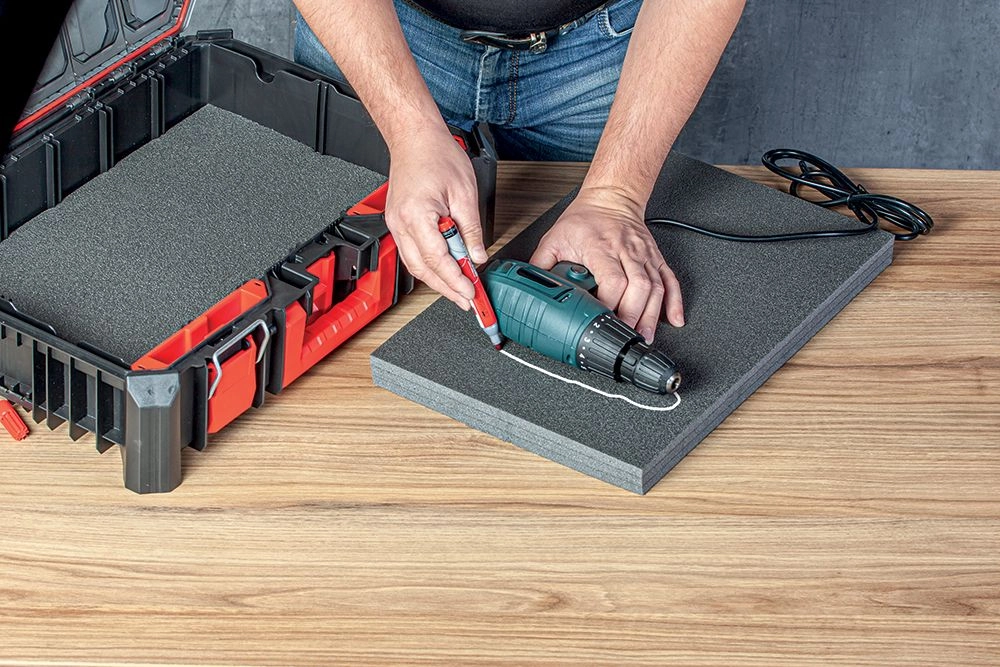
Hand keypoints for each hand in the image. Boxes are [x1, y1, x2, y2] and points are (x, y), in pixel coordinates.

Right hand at [384, 125, 486, 309]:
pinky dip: (429, 266)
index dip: (455, 280)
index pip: (437, 259)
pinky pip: (412, 253)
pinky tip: (444, 271)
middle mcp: (400, 223)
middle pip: (423, 269)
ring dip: (437, 281)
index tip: (471, 293)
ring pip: (415, 265)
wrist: (415, 138)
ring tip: (459, 290)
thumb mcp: (465, 193)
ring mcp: (395, 224)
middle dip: (446, 288)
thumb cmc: (436, 155)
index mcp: (416, 215)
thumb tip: (477, 256)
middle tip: (467, 301)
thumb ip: (471, 229)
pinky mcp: (398, 223)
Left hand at [529, 186, 683, 340]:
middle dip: (634, 316)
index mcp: (601, 246)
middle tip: (625, 336)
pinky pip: (670, 280)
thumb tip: (527, 287)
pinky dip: (675, 301)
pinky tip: (674, 318)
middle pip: (639, 287)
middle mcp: (626, 250)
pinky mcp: (655, 257)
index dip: (611, 303)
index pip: (613, 279)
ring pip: (656, 286)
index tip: (603, 320)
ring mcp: (644, 254)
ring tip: (645, 335)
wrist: (610, 198)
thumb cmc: (585, 218)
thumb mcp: (554, 238)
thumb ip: (541, 265)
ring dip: (653, 314)